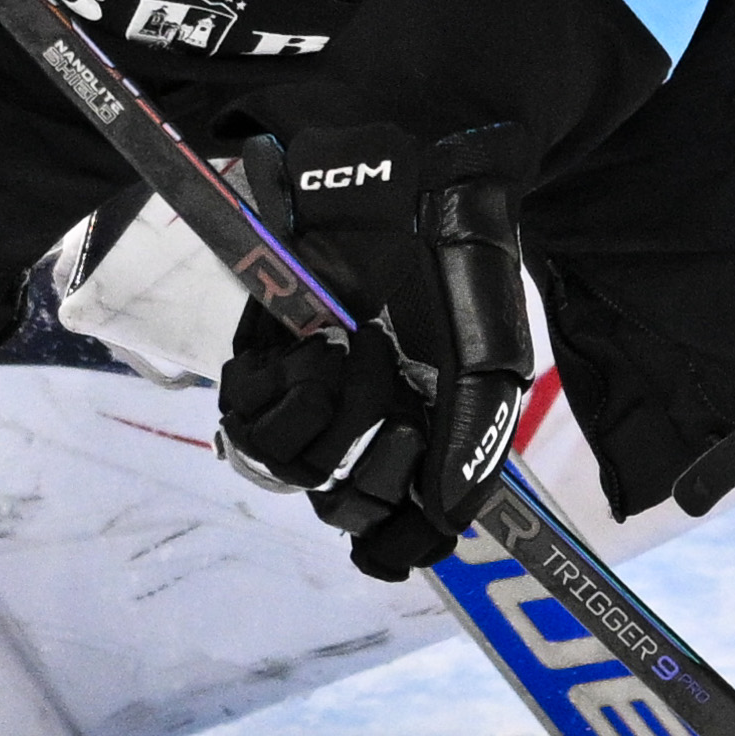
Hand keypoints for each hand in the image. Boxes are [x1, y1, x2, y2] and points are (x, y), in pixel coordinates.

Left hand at [212, 118, 534, 579]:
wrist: (416, 187)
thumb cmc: (459, 273)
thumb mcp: (489, 370)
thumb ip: (471, 453)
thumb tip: (443, 526)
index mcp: (418, 438)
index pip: (392, 535)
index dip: (391, 548)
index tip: (390, 543)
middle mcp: (358, 428)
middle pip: (339, 505)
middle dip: (372, 464)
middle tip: (402, 410)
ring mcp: (306, 394)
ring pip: (291, 464)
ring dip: (331, 413)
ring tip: (358, 349)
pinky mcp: (260, 356)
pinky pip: (245, 415)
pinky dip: (282, 387)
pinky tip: (314, 344)